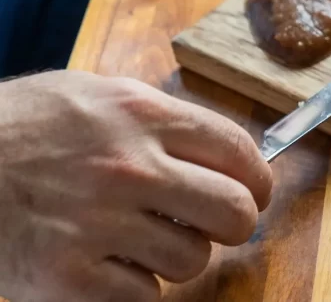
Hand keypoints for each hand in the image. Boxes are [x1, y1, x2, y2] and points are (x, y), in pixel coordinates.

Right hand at [0, 71, 272, 301]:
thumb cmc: (17, 129)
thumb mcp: (88, 95)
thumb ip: (156, 117)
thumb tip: (220, 147)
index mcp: (140, 114)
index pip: (238, 150)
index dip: (260, 178)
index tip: (258, 192)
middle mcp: (130, 167)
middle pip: (235, 211)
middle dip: (236, 223)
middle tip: (216, 225)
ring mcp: (100, 224)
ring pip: (192, 259)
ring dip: (177, 256)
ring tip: (142, 241)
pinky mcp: (69, 278)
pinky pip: (144, 296)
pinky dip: (134, 289)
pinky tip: (107, 265)